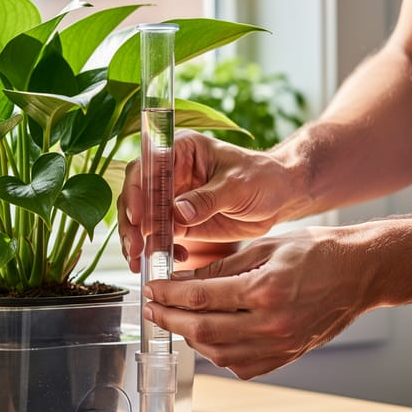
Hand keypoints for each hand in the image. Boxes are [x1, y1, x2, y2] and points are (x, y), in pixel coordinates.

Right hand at [118, 130, 309, 272]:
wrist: (280, 197)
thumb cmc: (263, 178)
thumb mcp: (238, 185)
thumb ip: (208, 198)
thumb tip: (177, 213)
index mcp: (180, 150)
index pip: (146, 167)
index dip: (137, 192)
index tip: (139, 218)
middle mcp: (170, 173)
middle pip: (136, 195)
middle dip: (131, 223)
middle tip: (135, 247)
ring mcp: (171, 198)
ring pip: (142, 219)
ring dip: (137, 240)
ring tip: (140, 260)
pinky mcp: (179, 222)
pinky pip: (159, 237)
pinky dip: (158, 249)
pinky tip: (173, 259)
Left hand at [142, 226, 373, 379]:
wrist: (361, 272)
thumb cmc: (318, 252)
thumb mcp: (265, 246)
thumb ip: (221, 266)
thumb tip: (182, 281)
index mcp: (265, 289)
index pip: (200, 296)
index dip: (168, 294)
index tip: (151, 288)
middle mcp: (272, 323)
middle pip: (202, 329)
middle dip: (169, 318)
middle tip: (152, 308)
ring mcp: (280, 346)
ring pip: (217, 353)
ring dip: (190, 337)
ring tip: (176, 320)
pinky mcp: (286, 356)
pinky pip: (240, 365)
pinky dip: (217, 353)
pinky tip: (207, 336)